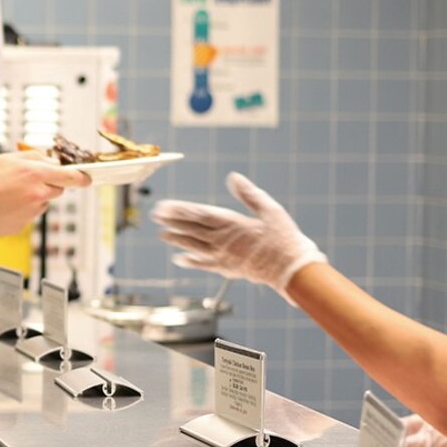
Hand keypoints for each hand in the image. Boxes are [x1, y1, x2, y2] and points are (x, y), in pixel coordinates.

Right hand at [0, 152, 90, 235]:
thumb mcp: (5, 158)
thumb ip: (33, 158)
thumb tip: (50, 161)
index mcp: (35, 174)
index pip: (70, 176)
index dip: (81, 177)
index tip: (86, 177)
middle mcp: (37, 195)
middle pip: (57, 190)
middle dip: (49, 184)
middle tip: (28, 180)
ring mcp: (29, 213)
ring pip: (41, 203)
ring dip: (33, 197)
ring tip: (7, 193)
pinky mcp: (20, 226)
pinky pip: (27, 215)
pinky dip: (20, 209)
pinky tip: (2, 204)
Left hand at [151, 173, 325, 298]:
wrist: (291, 270)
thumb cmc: (284, 238)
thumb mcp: (270, 210)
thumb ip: (249, 194)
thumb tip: (233, 176)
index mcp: (232, 223)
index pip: (199, 214)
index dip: (179, 210)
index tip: (163, 206)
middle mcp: (223, 241)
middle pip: (192, 229)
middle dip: (172, 222)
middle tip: (155, 216)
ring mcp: (223, 257)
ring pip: (194, 247)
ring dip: (177, 240)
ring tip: (162, 235)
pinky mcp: (227, 269)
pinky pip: (204, 265)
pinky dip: (190, 262)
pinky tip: (179, 259)